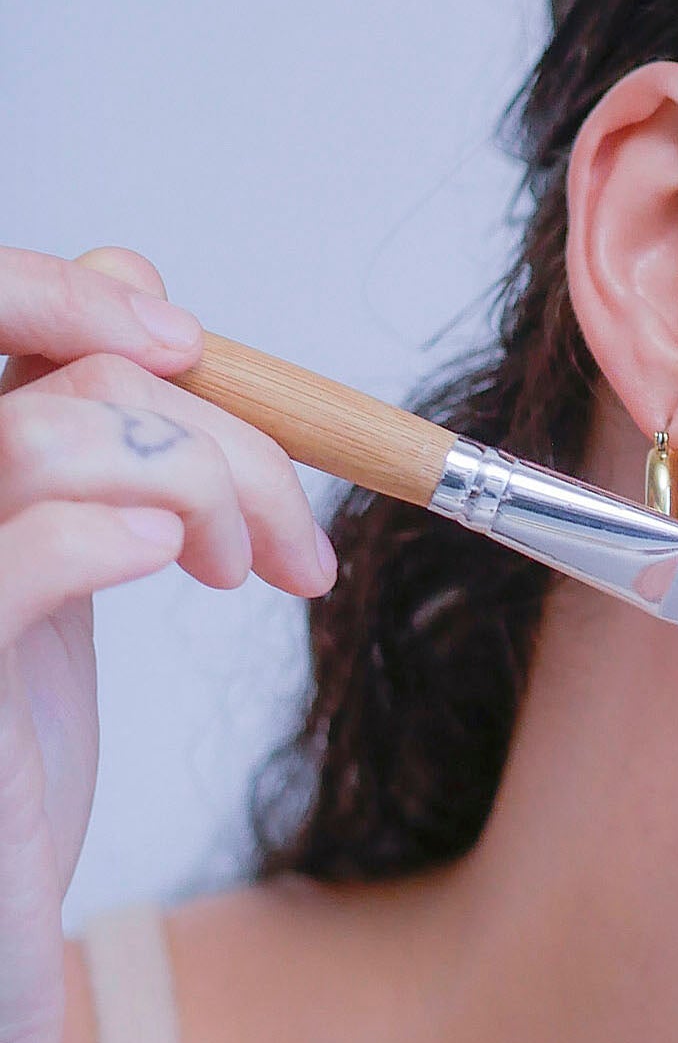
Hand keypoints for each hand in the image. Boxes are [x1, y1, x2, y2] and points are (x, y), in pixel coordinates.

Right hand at [0, 246, 334, 1042]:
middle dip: (219, 433)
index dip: (82, 297)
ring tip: (247, 572)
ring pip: (53, 443)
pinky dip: (112, 537)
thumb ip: (86, 439)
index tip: (194, 352)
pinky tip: (168, 566)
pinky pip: (19, 555)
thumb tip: (138, 290)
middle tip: (284, 534)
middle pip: (69, 385)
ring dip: (204, 489)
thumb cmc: (13, 751)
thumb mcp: (62, 565)